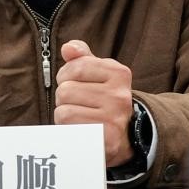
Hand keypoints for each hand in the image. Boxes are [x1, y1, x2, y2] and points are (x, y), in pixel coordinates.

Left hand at [53, 40, 134, 166]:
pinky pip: (69, 129)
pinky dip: (67, 129)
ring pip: (63, 111)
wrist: (125, 135)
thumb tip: (68, 48)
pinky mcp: (106, 139)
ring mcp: (114, 118)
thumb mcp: (98, 74)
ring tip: (79, 116)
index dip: (65, 76)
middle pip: (65, 90)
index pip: (76, 67)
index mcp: (119, 73)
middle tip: (77, 104)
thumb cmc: (104, 100)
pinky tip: (79, 129)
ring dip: (64, 115)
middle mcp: (119, 95)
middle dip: (63, 98)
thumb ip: (82, 58)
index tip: (73, 83)